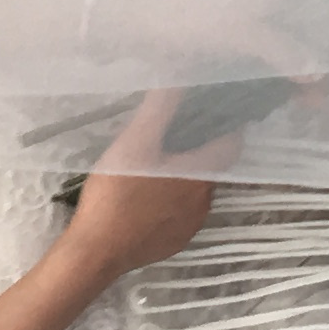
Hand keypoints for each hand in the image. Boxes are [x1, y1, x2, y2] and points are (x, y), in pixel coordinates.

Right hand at [57, 84, 246, 280]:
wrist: (96, 251)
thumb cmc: (117, 193)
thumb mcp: (134, 142)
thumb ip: (159, 108)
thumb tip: (179, 78)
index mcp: (201, 175)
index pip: (231, 144)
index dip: (226, 124)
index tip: (210, 108)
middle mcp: (204, 202)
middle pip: (212, 166)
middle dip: (198, 147)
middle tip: (171, 130)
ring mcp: (191, 226)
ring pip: (195, 190)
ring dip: (183, 174)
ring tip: (155, 159)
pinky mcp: (175, 242)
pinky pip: (182, 212)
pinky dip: (172, 198)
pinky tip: (146, 193)